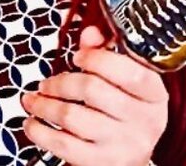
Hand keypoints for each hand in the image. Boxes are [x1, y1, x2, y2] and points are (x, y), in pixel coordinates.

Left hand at [21, 26, 168, 165]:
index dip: (98, 58)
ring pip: (72, 115)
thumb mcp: (120, 84)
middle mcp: (144, 122)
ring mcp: (124, 145)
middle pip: (91, 89)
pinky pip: (62, 143)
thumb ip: (104, 53)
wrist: (124, 161)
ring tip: (33, 101)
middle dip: (59, 82)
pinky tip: (32, 123)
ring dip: (43, 104)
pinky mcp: (101, 163)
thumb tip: (89, 32)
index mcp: (153, 96)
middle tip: (45, 84)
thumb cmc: (118, 115)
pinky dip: (38, 130)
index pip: (131, 72)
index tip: (77, 55)